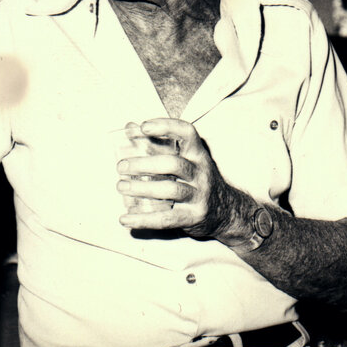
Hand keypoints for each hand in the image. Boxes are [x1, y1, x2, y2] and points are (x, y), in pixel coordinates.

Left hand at [115, 118, 249, 241]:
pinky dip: (144, 219)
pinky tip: (125, 218)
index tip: (143, 127)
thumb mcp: (187, 160)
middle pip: (173, 164)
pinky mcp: (193, 216)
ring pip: (170, 190)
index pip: (187, 133)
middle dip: (144, 164)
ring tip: (121, 186)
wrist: (225, 211)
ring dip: (142, 188)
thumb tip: (129, 127)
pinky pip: (167, 218)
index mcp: (198, 154)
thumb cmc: (196, 180)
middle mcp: (201, 172)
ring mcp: (199, 195)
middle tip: (121, 167)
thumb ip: (161, 145)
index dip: (166, 126)